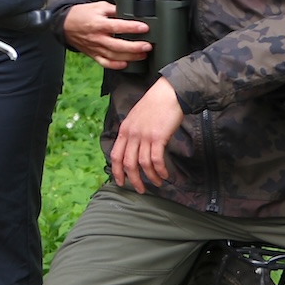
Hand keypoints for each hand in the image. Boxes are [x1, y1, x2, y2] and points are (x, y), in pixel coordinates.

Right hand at [65, 0, 149, 71]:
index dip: (132, 27)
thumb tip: (129, 12)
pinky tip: (126, 64)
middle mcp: (97, 38)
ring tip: (142, 55)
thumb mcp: (98, 6)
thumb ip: (114, 9)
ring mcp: (95, 48)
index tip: (144, 28)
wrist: (65, 25)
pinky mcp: (93, 54)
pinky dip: (115, 66)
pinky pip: (105, 63)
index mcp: (98, 24)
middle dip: (134, 47)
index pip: (117, 26)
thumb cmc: (82, 15)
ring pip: (114, 56)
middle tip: (148, 46)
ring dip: (130, 57)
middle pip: (117, 45)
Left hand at [110, 78, 187, 193]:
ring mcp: (144, 136)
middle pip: (128, 163)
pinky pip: (156, 159)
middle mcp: (132, 134)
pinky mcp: (158, 137)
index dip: (116, 171)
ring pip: (143, 163)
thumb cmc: (155, 106)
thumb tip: (133, 148)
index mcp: (124, 130)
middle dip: (133, 179)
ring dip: (150, 177)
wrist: (168, 94)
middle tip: (140, 190)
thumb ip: (132, 132)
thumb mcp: (136, 118)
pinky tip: (165, 175)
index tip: (120, 182)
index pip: (115, 155)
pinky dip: (160, 170)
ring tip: (158, 183)